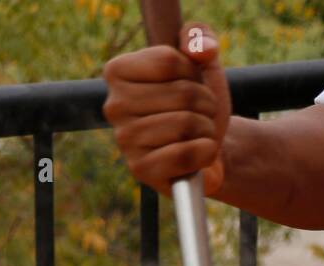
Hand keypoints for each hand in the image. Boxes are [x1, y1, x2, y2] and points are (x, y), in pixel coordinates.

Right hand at [103, 22, 230, 194]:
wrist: (210, 149)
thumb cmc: (199, 105)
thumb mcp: (204, 63)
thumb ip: (201, 38)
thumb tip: (199, 49)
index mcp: (118, 72)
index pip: (170, 60)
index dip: (194, 73)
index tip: (191, 84)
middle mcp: (113, 105)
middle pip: (182, 93)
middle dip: (206, 104)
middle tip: (200, 114)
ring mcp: (124, 140)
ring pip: (186, 124)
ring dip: (207, 129)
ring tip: (199, 133)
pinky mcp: (139, 170)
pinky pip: (184, 154)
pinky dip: (205, 152)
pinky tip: (200, 153)